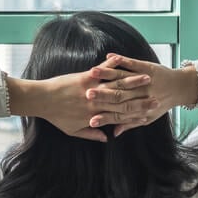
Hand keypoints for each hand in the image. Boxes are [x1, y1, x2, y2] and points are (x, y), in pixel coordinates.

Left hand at [6, 56, 153, 142]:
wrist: (40, 99)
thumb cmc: (55, 116)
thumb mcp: (72, 130)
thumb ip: (90, 134)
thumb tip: (107, 137)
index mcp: (95, 116)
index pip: (121, 115)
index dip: (137, 114)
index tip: (150, 112)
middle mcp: (96, 102)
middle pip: (123, 100)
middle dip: (142, 98)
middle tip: (157, 95)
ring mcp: (91, 88)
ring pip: (116, 84)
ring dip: (133, 80)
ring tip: (147, 77)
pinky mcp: (85, 77)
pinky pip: (102, 70)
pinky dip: (113, 65)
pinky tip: (123, 60)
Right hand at [91, 54, 197, 136]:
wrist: (181, 87)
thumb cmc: (161, 104)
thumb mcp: (147, 118)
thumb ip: (129, 124)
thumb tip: (114, 134)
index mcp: (139, 107)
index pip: (118, 114)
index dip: (105, 118)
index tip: (91, 120)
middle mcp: (141, 94)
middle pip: (117, 95)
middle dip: (102, 95)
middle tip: (86, 95)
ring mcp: (143, 80)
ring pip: (122, 77)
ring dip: (107, 74)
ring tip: (93, 72)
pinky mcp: (147, 67)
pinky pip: (132, 63)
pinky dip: (121, 60)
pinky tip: (109, 56)